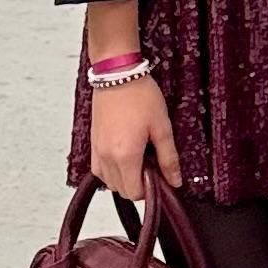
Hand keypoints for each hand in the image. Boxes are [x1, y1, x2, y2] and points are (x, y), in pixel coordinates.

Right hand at [89, 75, 180, 197]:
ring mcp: (97, 151)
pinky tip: (126, 155)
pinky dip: (112, 170)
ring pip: (109, 182)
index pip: (134, 192)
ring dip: (125, 178)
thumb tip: (175, 181)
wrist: (118, 75)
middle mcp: (106, 157)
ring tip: (140, 158)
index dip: (150, 189)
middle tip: (152, 165)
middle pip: (122, 190)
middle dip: (138, 184)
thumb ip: (168, 158)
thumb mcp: (162, 127)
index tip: (160, 177)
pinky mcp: (92, 143)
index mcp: (125, 156)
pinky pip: (99, 169)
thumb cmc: (140, 96)